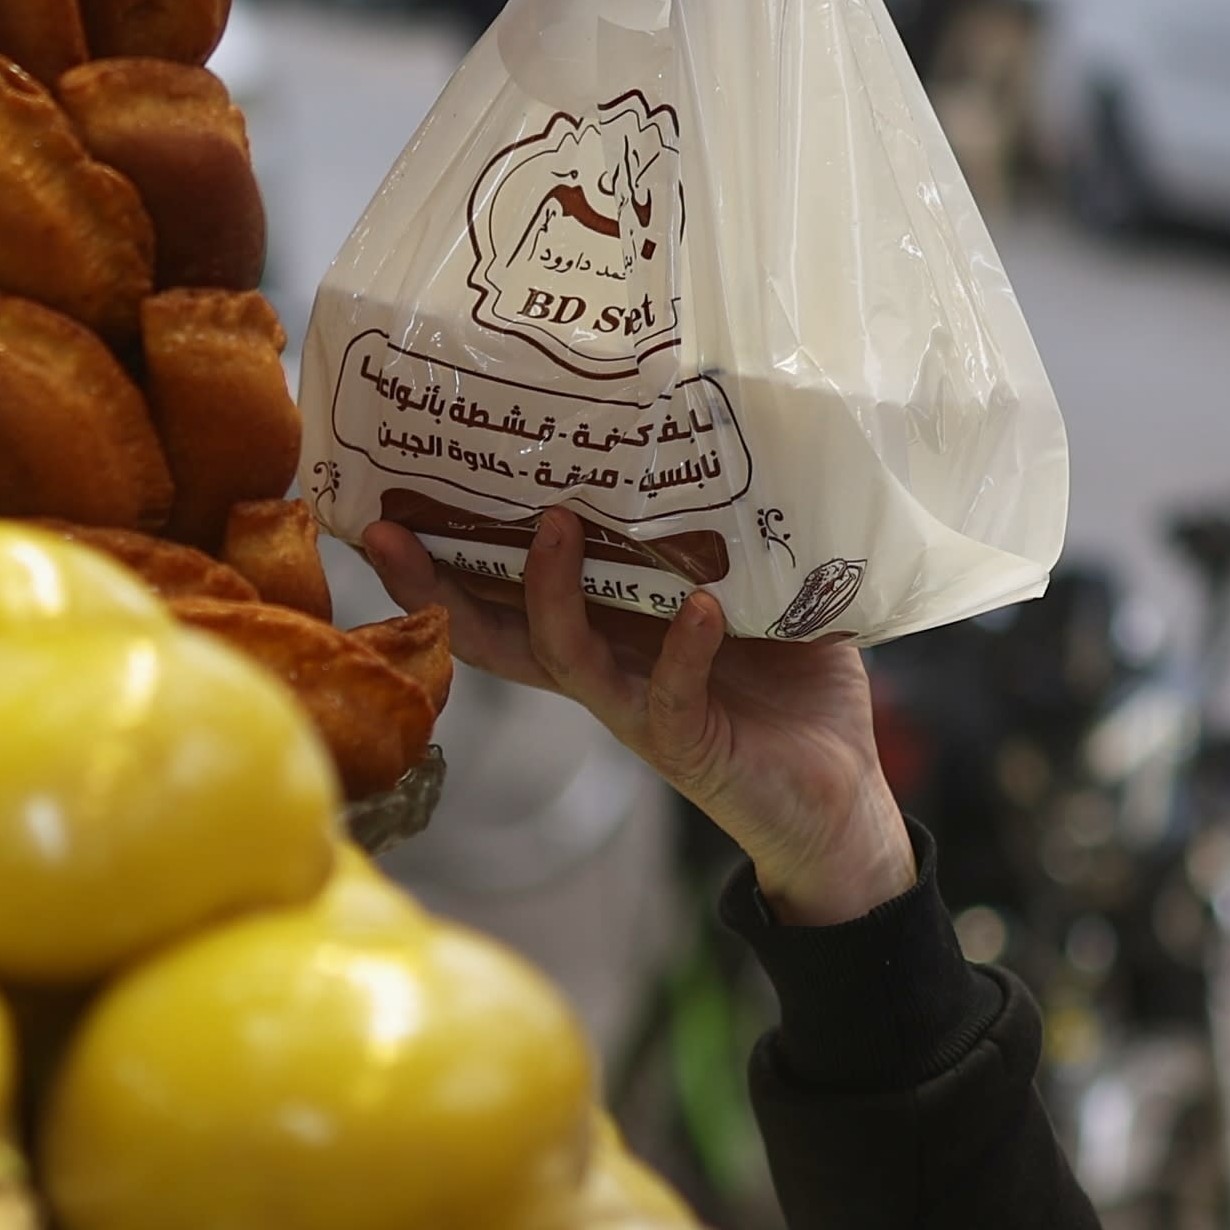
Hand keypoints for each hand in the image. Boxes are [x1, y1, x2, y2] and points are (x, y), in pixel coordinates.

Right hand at [370, 508, 910, 923]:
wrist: (839, 796)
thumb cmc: (792, 692)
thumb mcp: (761, 596)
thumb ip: (739, 536)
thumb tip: (743, 433)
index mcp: (609, 632)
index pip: (507, 596)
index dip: (446, 558)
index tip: (390, 503)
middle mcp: (605, 672)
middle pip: (495, 633)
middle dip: (436, 585)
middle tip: (390, 531)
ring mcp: (638, 711)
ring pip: (563, 658)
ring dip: (551, 593)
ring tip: (558, 523)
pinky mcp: (687, 746)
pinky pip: (668, 695)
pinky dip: (682, 651)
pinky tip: (699, 611)